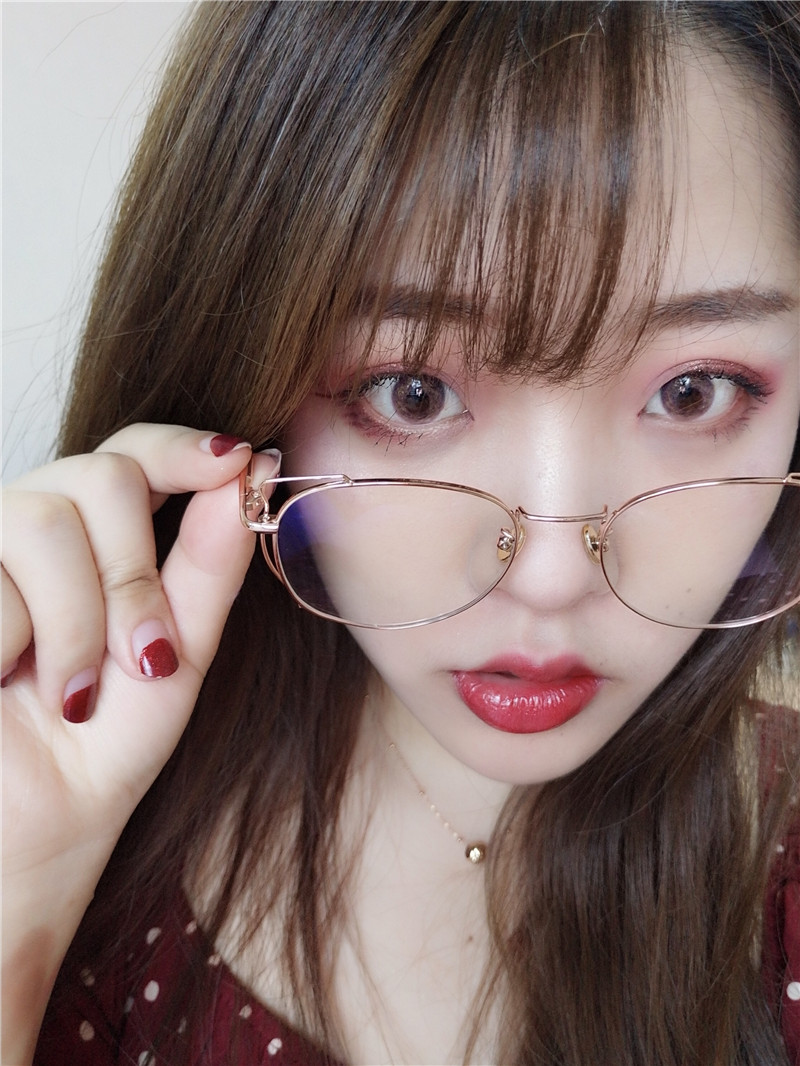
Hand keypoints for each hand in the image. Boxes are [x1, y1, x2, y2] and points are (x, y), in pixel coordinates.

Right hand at [1, 423, 278, 1063]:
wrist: (26, 834)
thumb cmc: (103, 747)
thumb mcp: (179, 655)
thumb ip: (211, 565)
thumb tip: (251, 472)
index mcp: (99, 540)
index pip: (136, 452)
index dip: (182, 445)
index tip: (236, 461)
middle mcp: (36, 528)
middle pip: (101, 477)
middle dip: (135, 574)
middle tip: (141, 657)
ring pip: (44, 519)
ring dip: (77, 620)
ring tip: (70, 693)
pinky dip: (15, 640)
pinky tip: (3, 685)